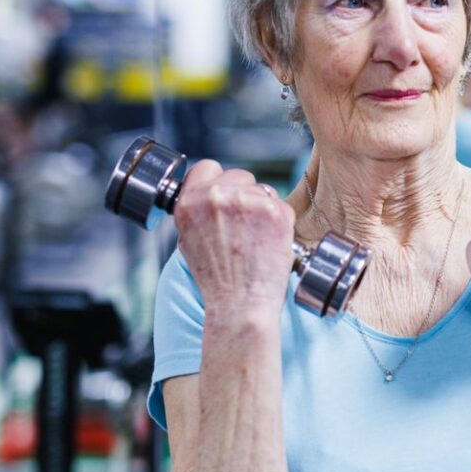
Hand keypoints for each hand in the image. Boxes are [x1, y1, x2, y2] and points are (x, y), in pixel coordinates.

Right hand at [174, 160, 295, 312]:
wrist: (240, 303)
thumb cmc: (216, 280)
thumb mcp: (188, 241)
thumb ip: (198, 211)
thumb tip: (212, 194)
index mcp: (190, 202)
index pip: (207, 168)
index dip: (218, 182)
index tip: (225, 195)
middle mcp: (216, 196)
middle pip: (239, 176)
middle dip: (244, 195)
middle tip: (246, 224)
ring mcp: (248, 201)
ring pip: (263, 190)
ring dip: (263, 208)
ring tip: (257, 238)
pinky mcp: (275, 211)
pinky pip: (282, 205)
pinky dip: (280, 221)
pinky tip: (270, 242)